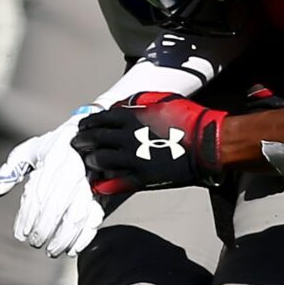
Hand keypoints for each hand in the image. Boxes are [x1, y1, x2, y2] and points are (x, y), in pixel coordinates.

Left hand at [0, 110, 100, 257]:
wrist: (90, 137)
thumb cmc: (54, 147)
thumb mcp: (29, 152)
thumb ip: (9, 173)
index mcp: (53, 158)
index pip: (38, 193)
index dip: (28, 216)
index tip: (21, 234)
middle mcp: (73, 170)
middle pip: (56, 206)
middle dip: (44, 229)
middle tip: (35, 243)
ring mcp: (90, 182)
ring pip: (77, 215)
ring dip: (63, 237)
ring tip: (51, 251)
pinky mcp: (102, 192)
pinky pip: (96, 217)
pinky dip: (85, 236)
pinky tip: (72, 249)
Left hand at [73, 92, 228, 201]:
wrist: (207, 144)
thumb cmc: (188, 119)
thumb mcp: (162, 100)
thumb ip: (138, 102)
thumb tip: (121, 105)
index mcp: (131, 118)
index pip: (99, 120)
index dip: (88, 123)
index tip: (83, 126)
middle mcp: (127, 138)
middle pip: (94, 140)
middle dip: (82, 141)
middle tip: (77, 143)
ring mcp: (133, 160)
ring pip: (100, 161)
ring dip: (91, 160)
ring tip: (88, 161)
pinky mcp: (141, 178)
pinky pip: (115, 183)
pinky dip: (104, 184)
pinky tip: (97, 184)